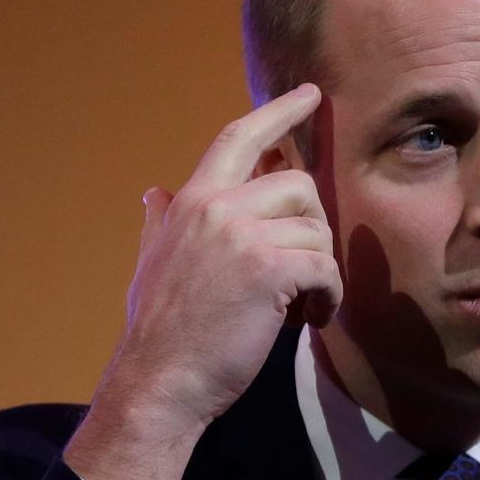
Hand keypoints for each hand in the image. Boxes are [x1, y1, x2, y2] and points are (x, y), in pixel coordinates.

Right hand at [113, 82, 340, 424]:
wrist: (158, 384)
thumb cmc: (160, 332)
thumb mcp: (151, 263)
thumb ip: (161, 223)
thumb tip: (154, 193)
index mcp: (191, 201)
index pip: (237, 138)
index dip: (277, 112)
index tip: (308, 94)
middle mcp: (217, 208)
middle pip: (298, 183)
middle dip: (311, 225)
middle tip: (301, 269)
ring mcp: (243, 236)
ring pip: (317, 229)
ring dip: (320, 270)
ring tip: (301, 303)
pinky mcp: (270, 270)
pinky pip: (325, 267)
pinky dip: (329, 296)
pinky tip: (312, 317)